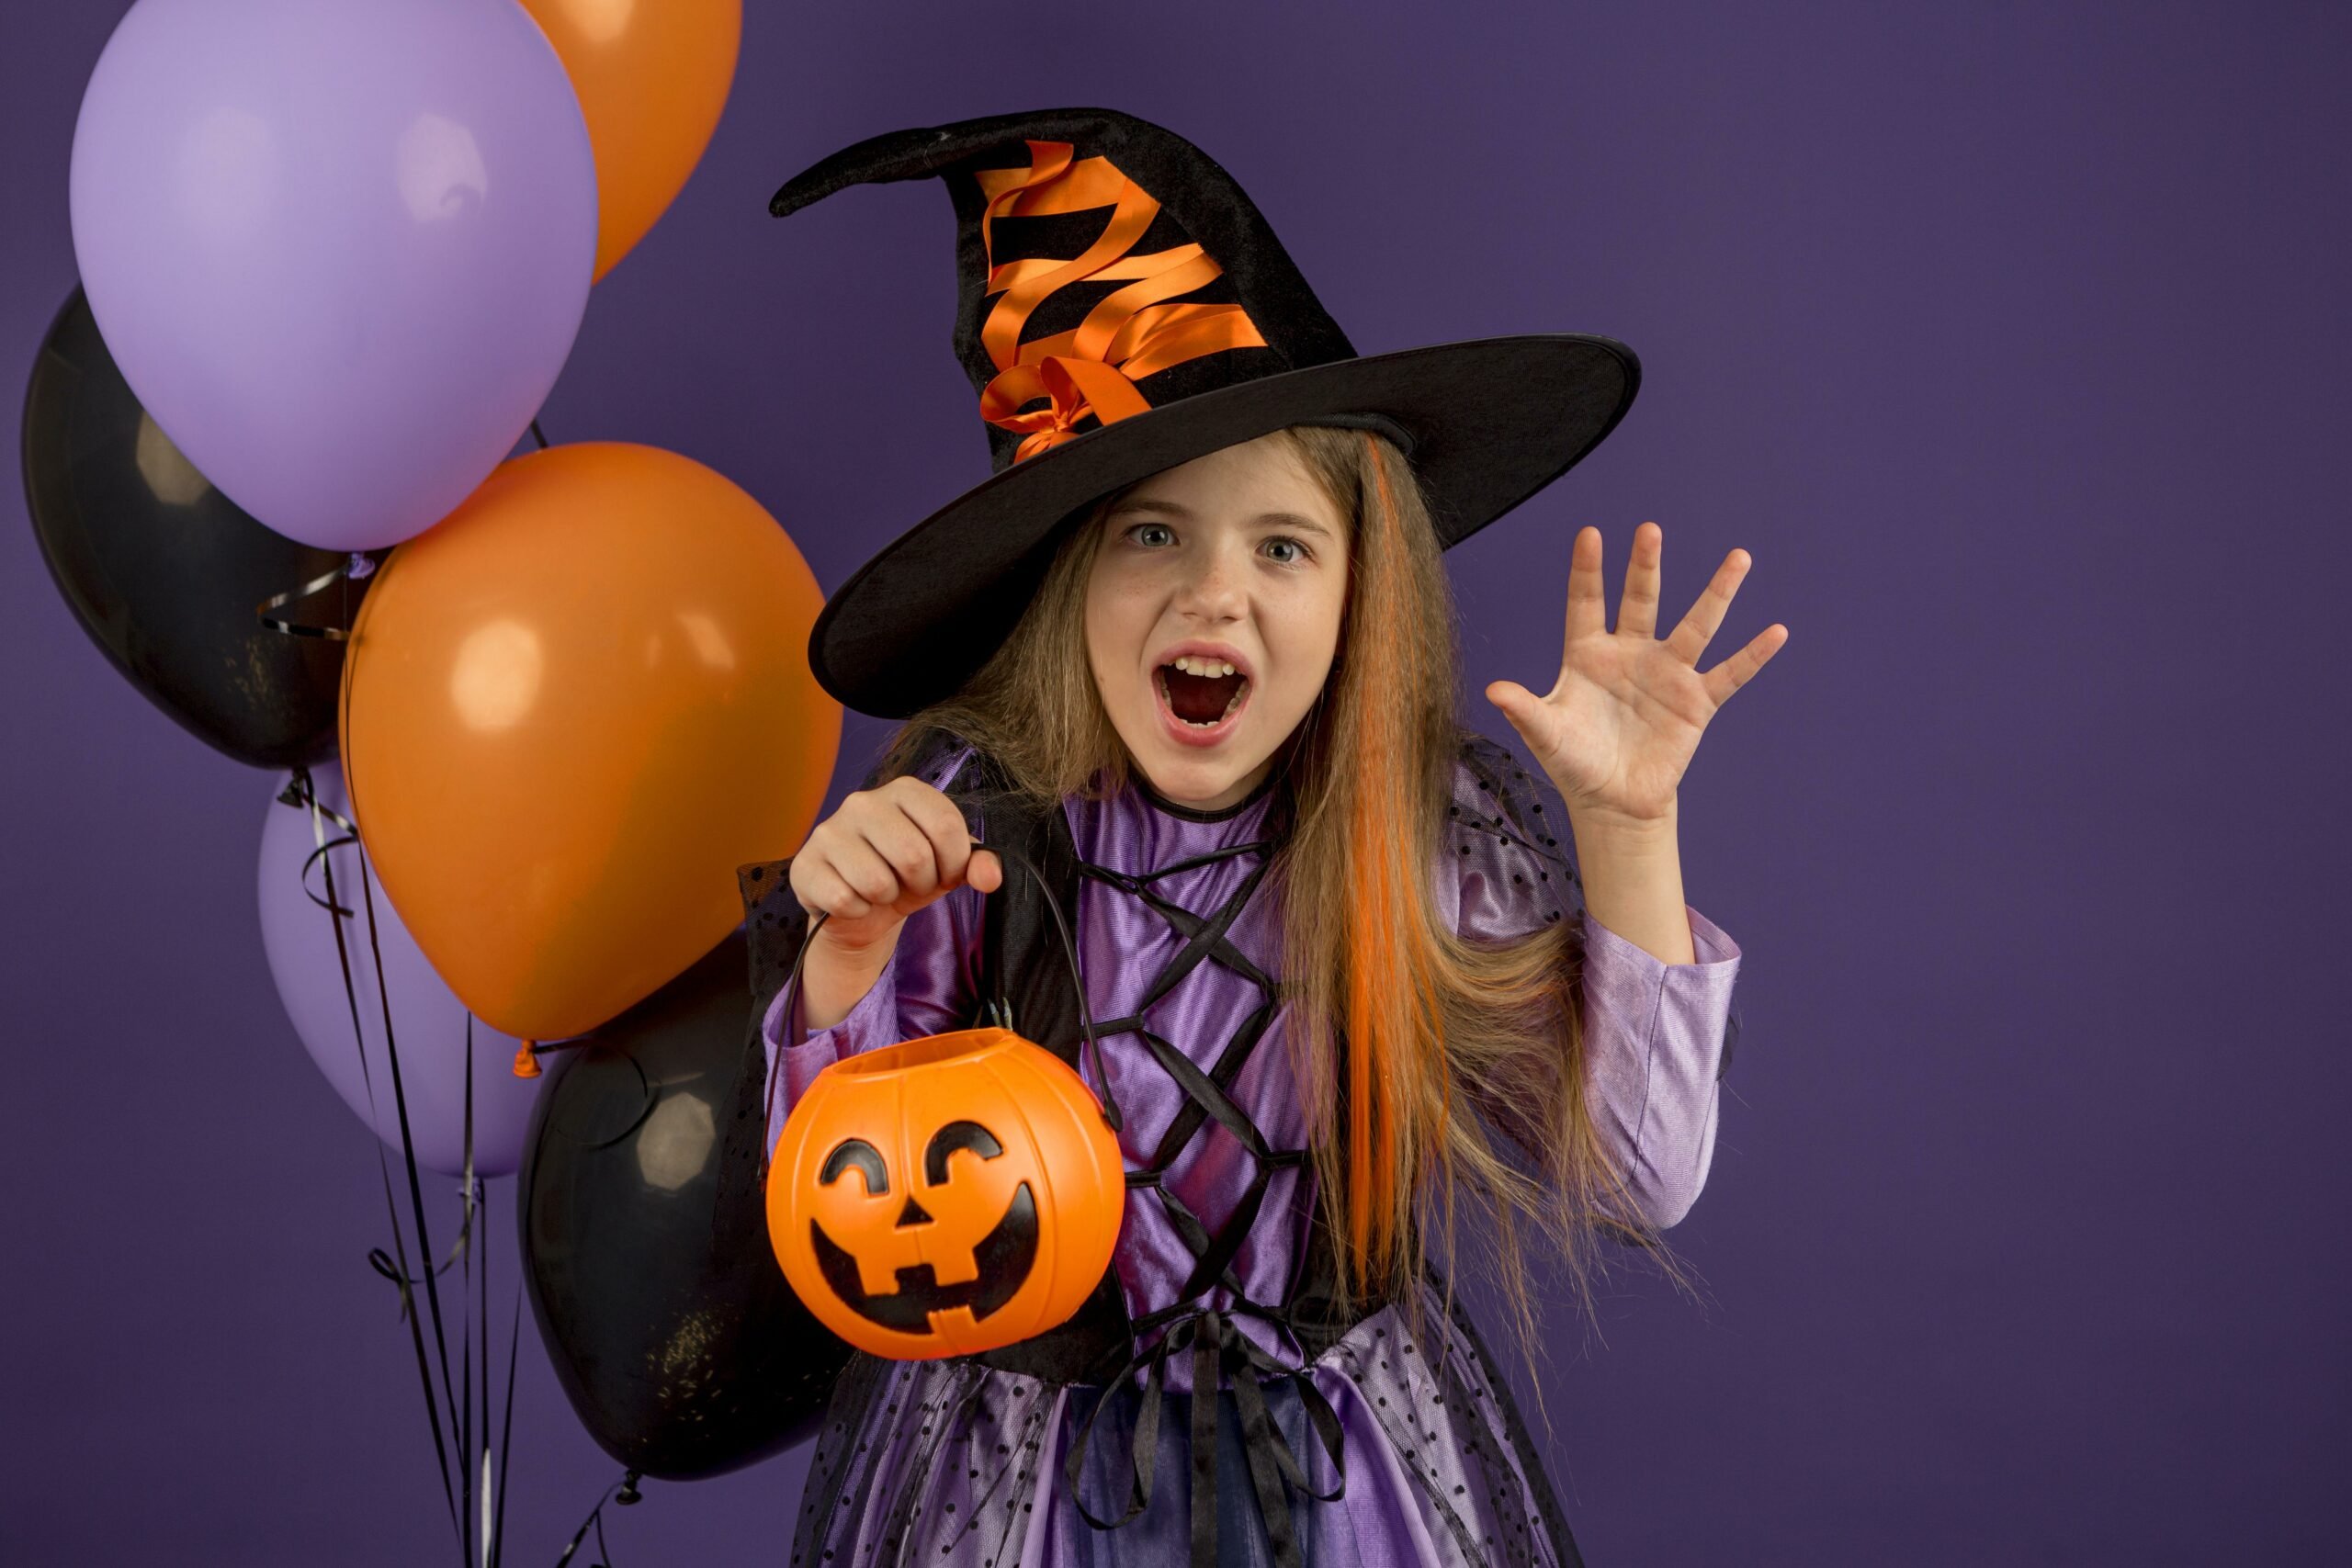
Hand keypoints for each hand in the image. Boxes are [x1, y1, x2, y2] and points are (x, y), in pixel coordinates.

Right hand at [787, 776, 1003, 956]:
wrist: (861, 908)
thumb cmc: (908, 876)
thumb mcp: (949, 868)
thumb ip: (978, 866)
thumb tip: (989, 877)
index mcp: (905, 791)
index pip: (946, 825)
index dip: (954, 862)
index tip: (944, 872)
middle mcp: (863, 801)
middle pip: (914, 855)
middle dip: (921, 884)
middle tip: (910, 884)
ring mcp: (829, 831)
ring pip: (877, 881)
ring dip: (887, 899)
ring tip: (881, 890)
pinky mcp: (806, 864)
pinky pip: (844, 899)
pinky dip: (858, 912)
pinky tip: (854, 901)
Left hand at [1485, 522, 1785, 824]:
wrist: (1613, 800)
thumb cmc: (1575, 762)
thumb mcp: (1547, 735)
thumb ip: (1524, 710)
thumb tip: (1492, 690)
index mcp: (1589, 654)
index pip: (1587, 603)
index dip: (1588, 571)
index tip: (1590, 534)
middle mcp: (1631, 654)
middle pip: (1641, 600)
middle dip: (1645, 566)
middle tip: (1650, 529)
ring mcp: (1667, 674)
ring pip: (1696, 625)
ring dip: (1717, 593)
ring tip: (1739, 558)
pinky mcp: (1696, 702)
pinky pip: (1729, 674)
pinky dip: (1752, 655)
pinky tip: (1777, 632)